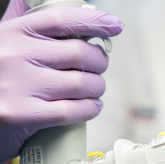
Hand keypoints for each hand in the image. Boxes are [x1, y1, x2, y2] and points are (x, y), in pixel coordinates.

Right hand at [0, 0, 123, 163]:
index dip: (95, 21)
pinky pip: (73, 110)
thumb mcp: (2, 41)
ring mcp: (18, 86)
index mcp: (13, 32)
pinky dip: (90, 109)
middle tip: (98, 68)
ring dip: (97, 88)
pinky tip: (91, 106)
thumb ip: (21, 20)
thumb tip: (47, 2)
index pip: (62, 18)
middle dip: (99, 61)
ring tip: (93, 89)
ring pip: (82, 83)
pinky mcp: (23, 114)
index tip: (115, 25)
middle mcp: (15, 55)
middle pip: (80, 53)